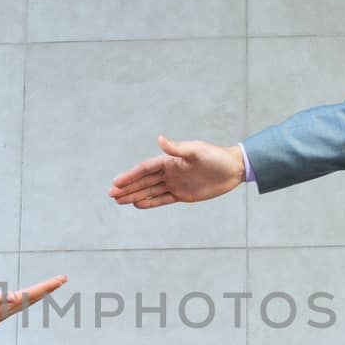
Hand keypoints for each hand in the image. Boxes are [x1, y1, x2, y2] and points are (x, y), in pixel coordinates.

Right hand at [0, 275, 67, 344]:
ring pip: (26, 302)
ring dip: (39, 293)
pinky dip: (26, 298)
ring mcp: (1, 313)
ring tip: (51, 286)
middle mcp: (7, 311)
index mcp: (5, 307)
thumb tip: (16, 297)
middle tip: (63, 279)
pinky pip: (17, 304)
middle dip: (48, 288)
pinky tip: (26, 297)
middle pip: (33, 298)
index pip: (31, 294)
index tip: (61, 279)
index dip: (46, 286)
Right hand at [108, 136, 244, 208]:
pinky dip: (150, 202)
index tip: (116, 183)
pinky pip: (163, 199)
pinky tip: (138, 204)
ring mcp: (176, 184)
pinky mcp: (183, 195)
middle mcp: (170, 172)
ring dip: (135, 195)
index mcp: (170, 161)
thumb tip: (160, 139)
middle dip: (127, 187)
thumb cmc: (215, 157)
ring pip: (150, 191)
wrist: (233, 169)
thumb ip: (177, 149)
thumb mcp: (196, 151)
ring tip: (119, 201)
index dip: (129, 176)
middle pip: (144, 181)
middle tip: (111, 194)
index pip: (145, 169)